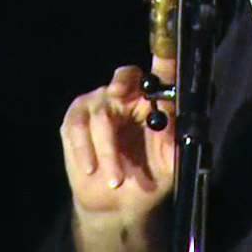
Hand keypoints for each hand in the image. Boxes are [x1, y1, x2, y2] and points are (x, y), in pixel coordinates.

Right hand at [59, 56, 175, 231]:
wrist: (119, 202)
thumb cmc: (151, 176)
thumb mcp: (170, 163)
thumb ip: (174, 142)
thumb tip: (176, 124)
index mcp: (156, 100)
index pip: (162, 72)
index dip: (164, 57)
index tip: (166, 48)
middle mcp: (128, 95)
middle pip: (125, 76)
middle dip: (123, 83)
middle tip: (120, 93)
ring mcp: (100, 105)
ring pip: (101, 114)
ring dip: (107, 150)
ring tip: (116, 179)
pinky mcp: (75, 121)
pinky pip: (76, 127)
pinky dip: (84, 150)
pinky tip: (92, 169)